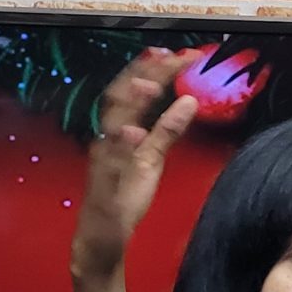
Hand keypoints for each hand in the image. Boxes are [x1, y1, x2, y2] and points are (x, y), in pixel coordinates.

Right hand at [75, 48, 200, 278]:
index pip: (132, 93)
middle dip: (142, 75)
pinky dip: (119, 148)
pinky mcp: (104, 188)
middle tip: (166, 56)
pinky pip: (110, 166)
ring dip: (129, 105)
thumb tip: (190, 101)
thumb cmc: (122, 196)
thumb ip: (167, 130)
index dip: (152, 71)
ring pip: (111, 127)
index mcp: (116, 132)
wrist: (100, 238)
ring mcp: (103, 163)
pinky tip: (132, 133)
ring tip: (149, 84)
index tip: (177, 54)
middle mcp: (106, 141)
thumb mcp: (152, 159)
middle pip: (120, 100)